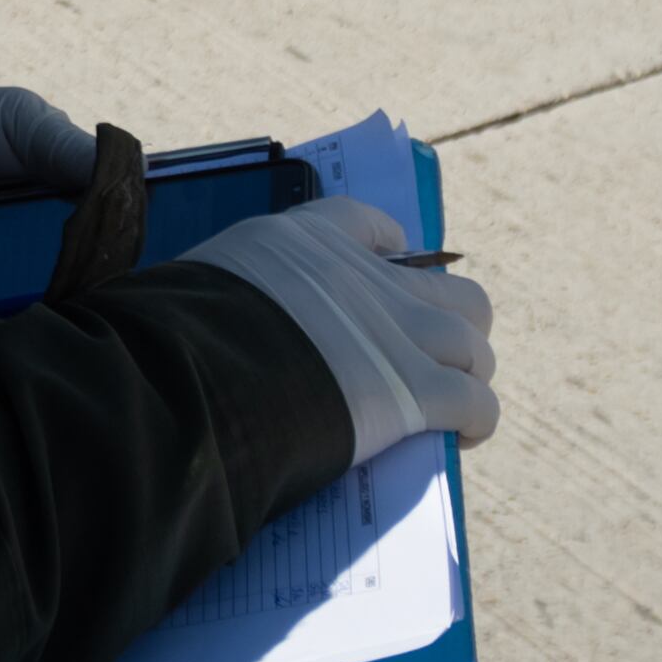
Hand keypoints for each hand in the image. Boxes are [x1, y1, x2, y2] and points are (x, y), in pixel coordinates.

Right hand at [189, 196, 495, 456]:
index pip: (367, 225)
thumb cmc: (182, 332)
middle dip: (449, 323)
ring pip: (474, 343)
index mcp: (308, 241)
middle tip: (425, 359)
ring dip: (468, 373)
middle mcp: (368, 277)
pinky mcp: (418, 389)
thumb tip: (222, 332)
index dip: (390, 247)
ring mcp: (400, 331)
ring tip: (449, 403)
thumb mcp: (201, 284)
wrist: (203, 371)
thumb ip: (232, 296)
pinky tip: (463, 436)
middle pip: (449, 289)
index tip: (392, 264)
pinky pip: (478, 401)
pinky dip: (477, 419)